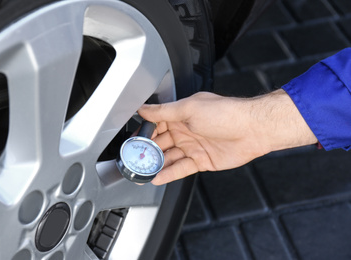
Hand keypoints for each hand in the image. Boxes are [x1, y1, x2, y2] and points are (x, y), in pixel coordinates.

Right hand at [138, 90, 316, 184]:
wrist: (252, 129)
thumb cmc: (225, 113)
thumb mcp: (188, 108)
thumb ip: (164, 112)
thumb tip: (143, 108)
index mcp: (180, 115)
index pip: (155, 124)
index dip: (143, 133)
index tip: (131, 142)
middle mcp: (185, 130)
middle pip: (161, 143)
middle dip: (147, 151)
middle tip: (134, 160)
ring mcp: (193, 146)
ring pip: (170, 157)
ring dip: (157, 164)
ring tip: (143, 172)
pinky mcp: (201, 161)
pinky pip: (182, 168)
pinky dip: (170, 173)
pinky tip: (158, 177)